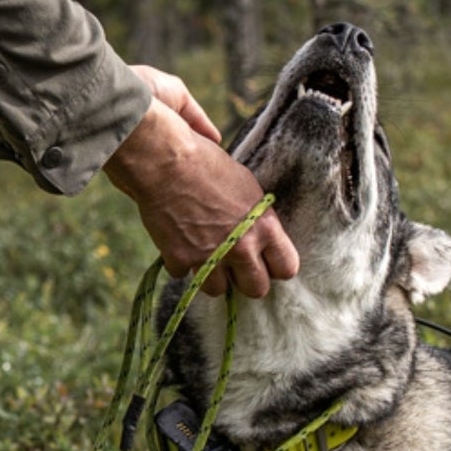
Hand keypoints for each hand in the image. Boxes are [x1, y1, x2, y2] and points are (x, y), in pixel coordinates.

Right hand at [104, 83, 299, 298]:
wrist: (163, 160)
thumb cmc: (205, 161)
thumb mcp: (245, 183)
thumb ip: (255, 211)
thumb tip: (259, 221)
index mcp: (264, 226)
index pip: (287, 268)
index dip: (275, 266)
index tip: (265, 260)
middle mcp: (241, 247)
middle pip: (256, 289)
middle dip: (245, 279)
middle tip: (234, 265)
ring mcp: (209, 256)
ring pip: (218, 291)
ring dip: (212, 276)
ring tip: (205, 258)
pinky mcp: (179, 258)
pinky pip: (184, 276)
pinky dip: (179, 263)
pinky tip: (177, 244)